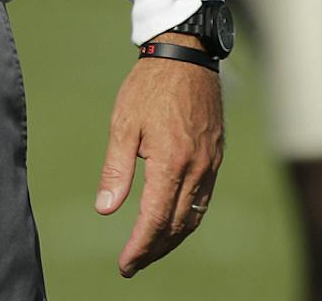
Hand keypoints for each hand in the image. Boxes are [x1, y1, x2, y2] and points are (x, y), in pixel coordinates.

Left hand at [96, 48, 223, 277]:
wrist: (186, 55)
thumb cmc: (149, 87)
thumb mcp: (123, 124)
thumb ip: (116, 169)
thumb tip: (106, 209)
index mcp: (171, 161)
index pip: (155, 219)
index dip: (139, 246)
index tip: (124, 264)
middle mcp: (196, 168)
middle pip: (176, 225)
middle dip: (154, 250)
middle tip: (132, 264)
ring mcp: (210, 163)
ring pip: (194, 216)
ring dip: (172, 239)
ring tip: (150, 251)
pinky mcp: (216, 157)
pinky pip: (203, 199)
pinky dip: (187, 219)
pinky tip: (172, 222)